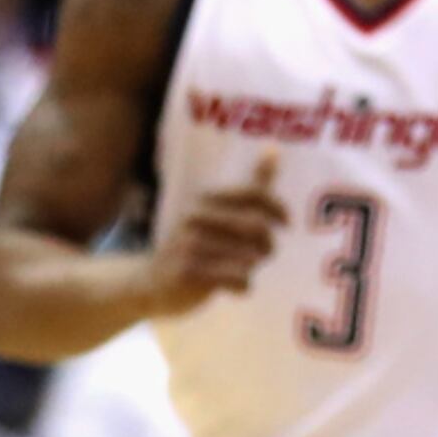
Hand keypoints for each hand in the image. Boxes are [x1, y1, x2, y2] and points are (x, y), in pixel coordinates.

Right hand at [145, 156, 285, 314]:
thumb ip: (249, 186)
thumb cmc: (193, 245)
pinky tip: (234, 287)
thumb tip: (274, 149)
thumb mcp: (216, 212)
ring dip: (254, 267)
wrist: (150, 282)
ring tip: (243, 270)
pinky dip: (244, 286)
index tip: (286, 223)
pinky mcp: (189, 274)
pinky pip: (238, 280)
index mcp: (204, 199)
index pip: (253, 194)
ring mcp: (190, 246)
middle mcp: (196, 218)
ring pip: (250, 258)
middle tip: (265, 253)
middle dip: (268, 244)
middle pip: (256, 227)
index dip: (277, 208)